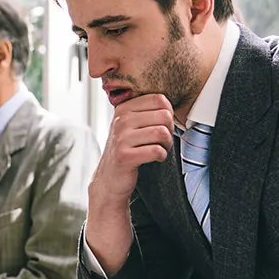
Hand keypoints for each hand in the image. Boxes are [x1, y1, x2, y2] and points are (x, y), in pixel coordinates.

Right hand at [85, 94, 174, 274]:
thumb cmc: (126, 151)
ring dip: (167, 145)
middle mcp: (120, 120)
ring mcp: (121, 138)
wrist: (109, 180)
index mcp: (123, 108)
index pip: (160, 99)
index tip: (161, 126)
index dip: (169, 113)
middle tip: (162, 141)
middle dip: (170, 130)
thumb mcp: (131, 126)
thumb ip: (145, 110)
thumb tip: (169, 101)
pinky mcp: (125, 156)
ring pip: (162, 133)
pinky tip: (154, 159)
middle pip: (165, 116)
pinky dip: (161, 156)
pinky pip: (157, 151)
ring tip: (159, 149)